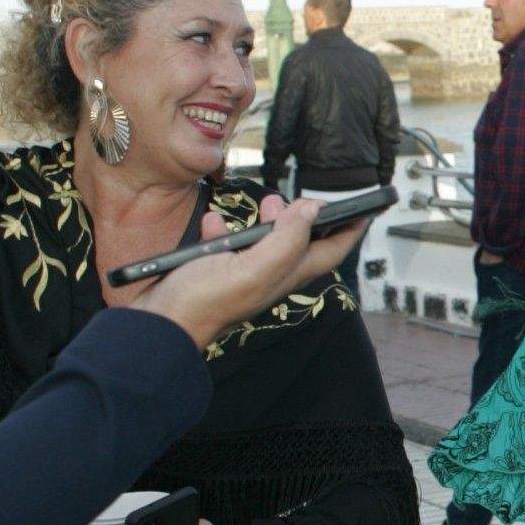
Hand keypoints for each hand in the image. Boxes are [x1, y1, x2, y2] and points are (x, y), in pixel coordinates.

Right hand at [134, 196, 369, 348]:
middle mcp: (266, 277)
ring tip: (268, 201)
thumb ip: (286, 240)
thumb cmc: (203, 302)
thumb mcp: (252, 268)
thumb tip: (311, 210)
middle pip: (300, 245)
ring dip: (269, 220)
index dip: (351, 230)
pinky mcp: (211, 271)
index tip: (368, 209)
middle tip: (307, 198)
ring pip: (264, 243)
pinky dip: (222, 229)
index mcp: (283, 277)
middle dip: (309, 220)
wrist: (156, 326)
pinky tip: (215, 221)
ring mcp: (239, 275)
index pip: (329, 251)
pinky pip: (224, 245)